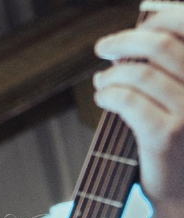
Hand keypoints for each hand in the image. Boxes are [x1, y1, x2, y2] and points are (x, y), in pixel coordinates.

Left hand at [94, 5, 183, 217]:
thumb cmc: (181, 141)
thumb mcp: (182, 99)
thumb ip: (170, 71)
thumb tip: (139, 36)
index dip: (161, 17)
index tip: (139, 21)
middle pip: (161, 45)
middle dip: (124, 41)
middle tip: (103, 47)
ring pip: (141, 73)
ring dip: (111, 73)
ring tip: (101, 81)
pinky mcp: (167, 134)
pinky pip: (129, 101)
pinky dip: (108, 94)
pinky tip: (102, 98)